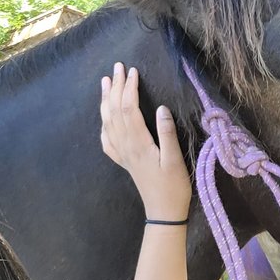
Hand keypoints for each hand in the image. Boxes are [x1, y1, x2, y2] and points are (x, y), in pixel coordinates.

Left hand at [100, 63, 190, 221]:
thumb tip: (161, 108)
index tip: (133, 71)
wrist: (163, 212)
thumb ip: (167, 133)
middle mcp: (125, 146)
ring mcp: (122, 154)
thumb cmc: (174, 186)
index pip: (130, 108)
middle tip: (117, 67)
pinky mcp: (123, 161)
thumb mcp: (175, 159)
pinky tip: (105, 117)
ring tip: (105, 82)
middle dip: (115, 87)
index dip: (130, 88)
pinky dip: (104, 124)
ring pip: (108, 122)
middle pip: (116, 111)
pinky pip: (107, 139)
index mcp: (139, 143)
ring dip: (106, 100)